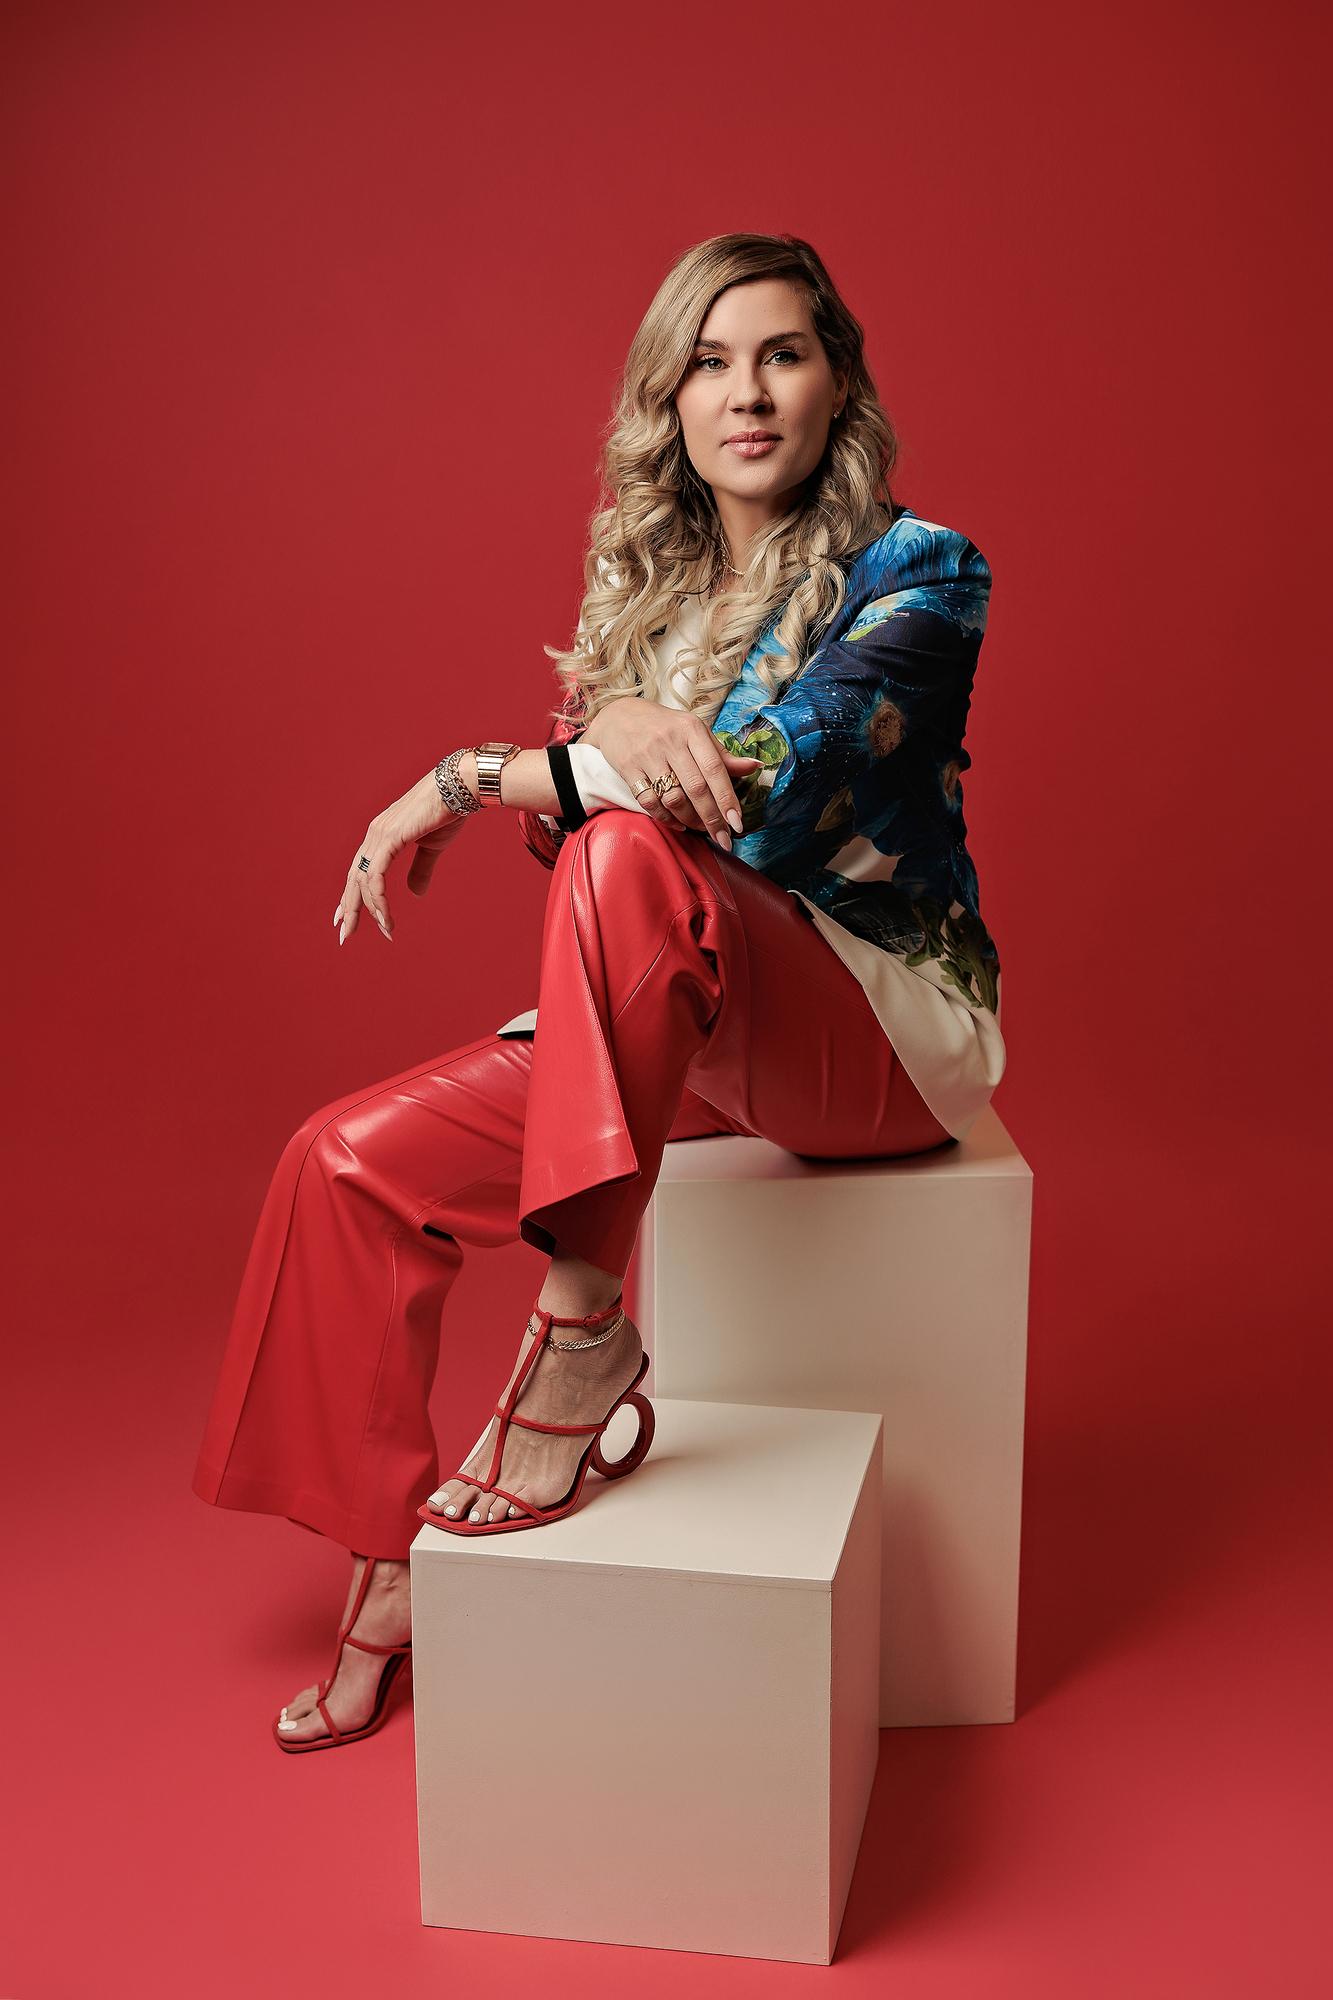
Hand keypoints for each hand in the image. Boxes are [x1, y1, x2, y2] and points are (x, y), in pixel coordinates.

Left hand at [334, 770, 469, 944]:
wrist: (458, 788)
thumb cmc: (447, 813)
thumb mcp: (432, 847)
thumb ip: (421, 870)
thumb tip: (414, 894)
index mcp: (381, 836)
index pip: (358, 871)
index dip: (350, 896)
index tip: (343, 918)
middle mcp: (374, 835)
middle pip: (353, 878)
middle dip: (349, 909)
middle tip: (344, 936)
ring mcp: (379, 835)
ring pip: (362, 881)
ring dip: (370, 910)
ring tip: (384, 932)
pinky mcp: (389, 838)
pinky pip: (375, 876)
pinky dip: (378, 900)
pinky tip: (385, 918)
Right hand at [580, 698, 761, 840]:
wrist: (619, 716)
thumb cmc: (666, 727)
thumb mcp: (695, 732)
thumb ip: (722, 754)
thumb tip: (755, 767)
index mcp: (691, 730)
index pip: (714, 768)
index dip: (727, 799)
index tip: (737, 823)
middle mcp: (670, 741)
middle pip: (695, 788)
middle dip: (712, 818)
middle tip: (723, 838)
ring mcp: (647, 755)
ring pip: (673, 798)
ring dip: (690, 820)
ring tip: (701, 828)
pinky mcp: (628, 768)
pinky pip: (649, 802)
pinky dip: (666, 818)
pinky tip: (678, 824)